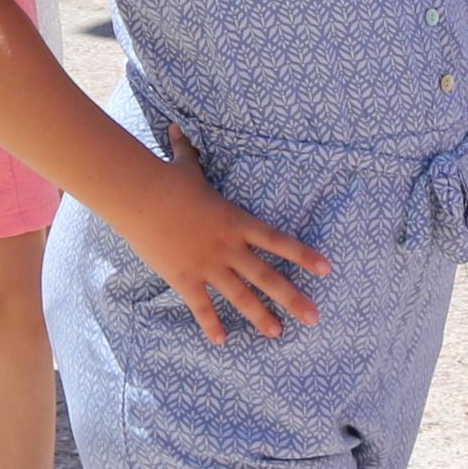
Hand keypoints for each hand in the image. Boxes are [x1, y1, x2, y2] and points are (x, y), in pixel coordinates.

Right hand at [118, 135, 330, 342]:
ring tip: (277, 333)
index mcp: (236, 221)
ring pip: (240, 296)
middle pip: (267, 276)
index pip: (278, 240)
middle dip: (292, 298)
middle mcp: (228, 246)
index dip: (303, 255)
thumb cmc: (166, 179)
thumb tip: (176, 127)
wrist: (141, 196)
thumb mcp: (185, 165)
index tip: (326, 269)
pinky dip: (211, 324)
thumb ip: (188, 150)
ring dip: (260, 316)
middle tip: (314, 317)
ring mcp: (207, 264)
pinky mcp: (183, 277)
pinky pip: (201, 306)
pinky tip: (222, 341)